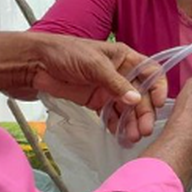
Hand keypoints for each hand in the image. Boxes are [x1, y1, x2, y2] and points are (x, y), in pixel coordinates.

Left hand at [0, 33, 166, 139]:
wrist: (32, 64)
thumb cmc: (64, 53)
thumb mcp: (93, 65)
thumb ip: (116, 83)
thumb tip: (136, 101)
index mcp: (124, 58)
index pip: (150, 72)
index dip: (158, 87)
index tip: (158, 103)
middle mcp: (120, 74)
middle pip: (141, 95)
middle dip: (144, 113)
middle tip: (145, 130)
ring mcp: (107, 89)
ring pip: (127, 109)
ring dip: (132, 123)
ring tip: (132, 138)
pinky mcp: (94, 102)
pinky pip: (111, 116)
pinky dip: (117, 126)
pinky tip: (120, 137)